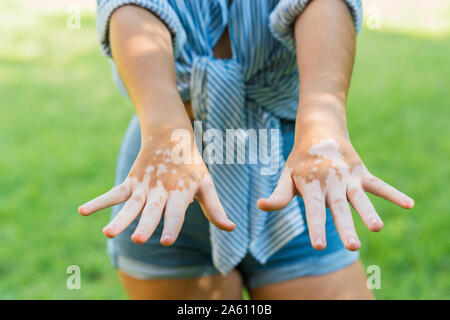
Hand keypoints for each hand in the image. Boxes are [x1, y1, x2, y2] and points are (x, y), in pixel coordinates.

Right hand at [79, 126, 234, 245]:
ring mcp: (144, 187)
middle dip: (145, 224)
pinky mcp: (131, 182)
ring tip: (107, 232)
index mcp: (180, 192)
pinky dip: (99, 201)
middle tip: (137, 238)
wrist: (171, 135)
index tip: (165, 240)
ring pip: (131, 204)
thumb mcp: (206, 184)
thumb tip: (231, 227)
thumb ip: (215, 208)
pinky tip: (82, 211)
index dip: (171, 225)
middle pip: (152, 210)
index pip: (176, 212)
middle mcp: (160, 191)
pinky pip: (114, 193)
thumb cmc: (191, 165)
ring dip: (120, 218)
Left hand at [258, 131, 413, 250]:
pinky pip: (379, 184)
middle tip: (353, 247)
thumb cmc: (301, 161)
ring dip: (369, 212)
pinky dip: (393, 194)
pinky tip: (409, 204)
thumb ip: (279, 195)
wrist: (320, 132)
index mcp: (311, 185)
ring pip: (360, 197)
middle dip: (345, 227)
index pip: (313, 209)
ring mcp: (348, 178)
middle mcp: (331, 183)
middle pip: (339, 208)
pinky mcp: (362, 173)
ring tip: (377, 228)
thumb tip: (260, 206)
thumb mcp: (287, 176)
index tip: (319, 245)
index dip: (316, 226)